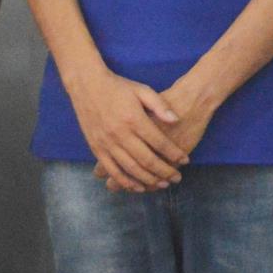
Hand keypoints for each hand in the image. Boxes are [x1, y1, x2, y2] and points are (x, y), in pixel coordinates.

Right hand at [67, 65, 189, 192]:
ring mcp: (107, 143)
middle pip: (147, 160)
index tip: (185, 160)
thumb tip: (176, 119)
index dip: (174, 153)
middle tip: (176, 178)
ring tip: (162, 185)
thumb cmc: (118, 87)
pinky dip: (125, 181)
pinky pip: (112, 170)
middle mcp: (120, 134)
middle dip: (164, 171)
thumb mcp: (142, 90)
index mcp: (134, 119)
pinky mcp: (97, 149)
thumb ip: (159, 105)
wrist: (87, 86)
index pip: (159, 142)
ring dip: (148, 180)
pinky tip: (138, 187)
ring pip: (130, 169)